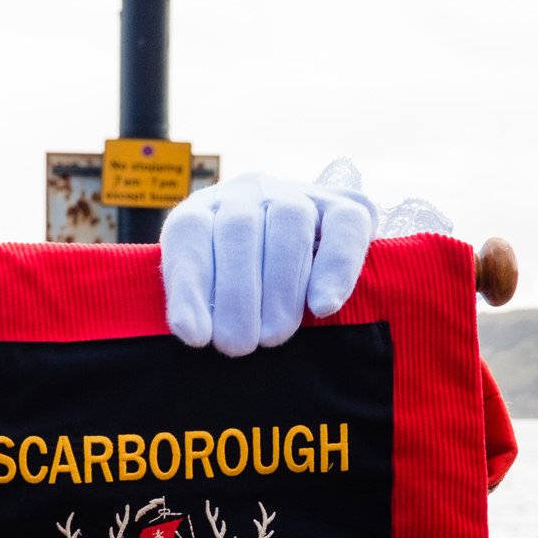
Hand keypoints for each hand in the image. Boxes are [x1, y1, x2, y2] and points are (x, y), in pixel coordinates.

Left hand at [159, 173, 377, 356]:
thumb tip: (194, 333)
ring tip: (271, 336)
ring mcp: (298, 192)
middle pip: (239, 229)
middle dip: (236, 295)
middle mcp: (247, 191)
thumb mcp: (207, 289)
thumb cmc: (239, 285)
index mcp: (204, 207)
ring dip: (281, 287)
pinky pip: (347, 225)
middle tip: (236, 346)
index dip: (190, 286)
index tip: (196, 337)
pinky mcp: (347, 203)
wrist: (305, 255)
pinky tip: (323, 307)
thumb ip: (197, 302)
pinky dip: (336, 268)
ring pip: (291, 221)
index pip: (189, 232)